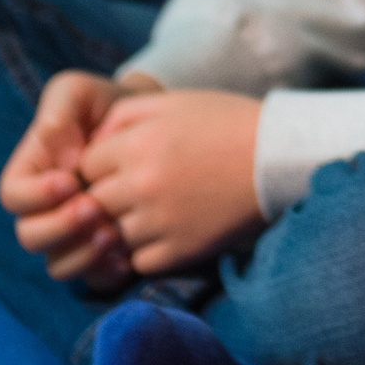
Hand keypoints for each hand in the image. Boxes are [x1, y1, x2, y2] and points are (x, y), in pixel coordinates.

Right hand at [1, 69, 136, 283]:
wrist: (154, 126)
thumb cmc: (109, 105)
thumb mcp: (78, 92)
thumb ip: (59, 112)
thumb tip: (60, 158)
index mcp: (32, 175)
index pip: (14, 197)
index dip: (36, 195)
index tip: (70, 180)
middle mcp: (46, 211)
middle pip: (31, 237)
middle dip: (60, 227)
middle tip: (95, 208)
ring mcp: (73, 236)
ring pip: (58, 265)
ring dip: (81, 255)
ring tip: (113, 233)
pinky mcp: (102, 254)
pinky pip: (93, 279)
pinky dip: (106, 273)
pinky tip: (127, 256)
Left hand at [78, 88, 265, 276]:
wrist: (279, 158)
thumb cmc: (226, 122)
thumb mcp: (173, 102)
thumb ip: (123, 114)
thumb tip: (92, 142)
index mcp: (137, 144)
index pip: (85, 165)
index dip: (101, 164)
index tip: (122, 163)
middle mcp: (141, 185)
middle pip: (93, 202)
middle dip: (108, 196)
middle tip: (137, 189)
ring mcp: (160, 221)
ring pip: (113, 235)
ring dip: (126, 225)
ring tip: (157, 209)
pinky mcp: (181, 250)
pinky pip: (140, 262)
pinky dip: (148, 251)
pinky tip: (169, 230)